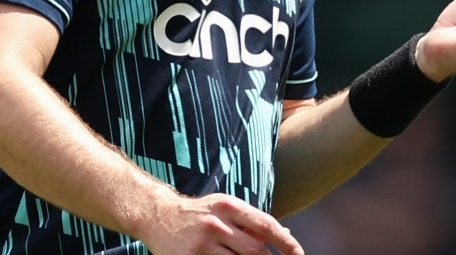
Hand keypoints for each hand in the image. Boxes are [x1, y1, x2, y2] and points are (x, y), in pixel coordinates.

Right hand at [137, 192, 302, 254]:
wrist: (157, 216)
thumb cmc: (199, 212)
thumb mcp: (225, 207)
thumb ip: (252, 220)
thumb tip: (285, 235)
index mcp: (228, 206)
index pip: (265, 225)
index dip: (286, 243)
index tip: (299, 254)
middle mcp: (216, 224)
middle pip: (255, 251)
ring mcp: (202, 245)